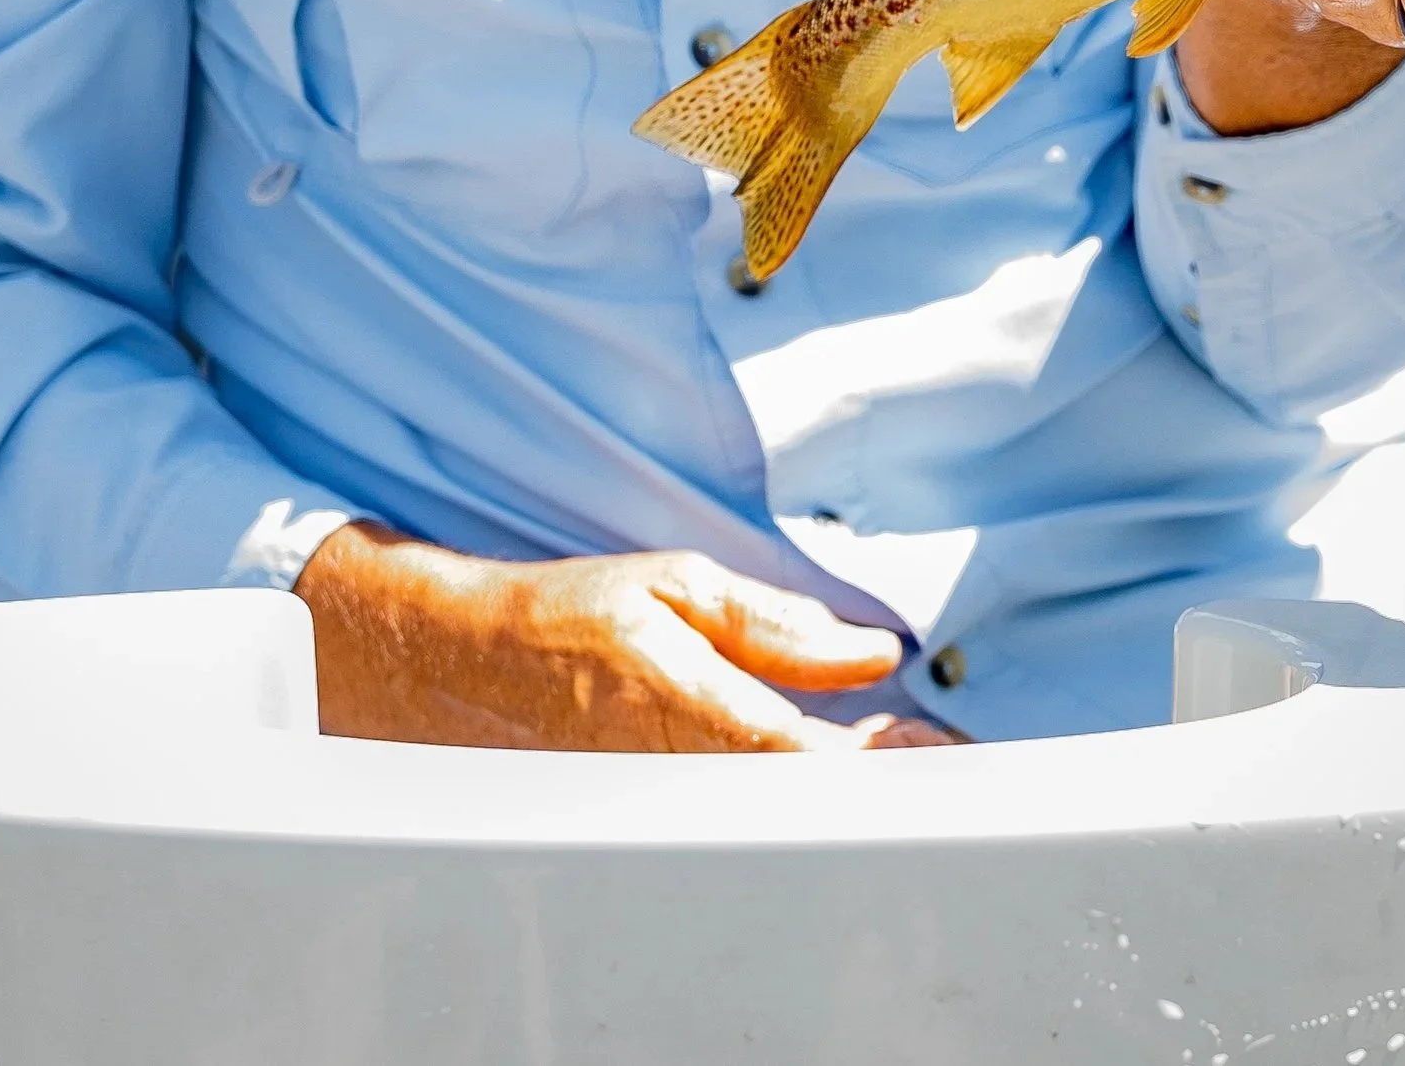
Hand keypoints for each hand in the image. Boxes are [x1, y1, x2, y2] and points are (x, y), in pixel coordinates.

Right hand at [295, 524, 952, 750]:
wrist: (464, 668)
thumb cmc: (566, 615)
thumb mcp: (673, 585)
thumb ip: (775, 624)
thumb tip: (867, 649)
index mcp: (689, 707)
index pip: (813, 755)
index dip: (887, 759)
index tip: (938, 739)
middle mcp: (682, 773)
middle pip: (810, 800)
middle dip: (886, 778)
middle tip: (940, 751)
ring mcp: (669, 806)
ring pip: (783, 813)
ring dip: (849, 786)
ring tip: (902, 755)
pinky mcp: (658, 819)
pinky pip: (747, 811)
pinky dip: (802, 791)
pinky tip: (833, 762)